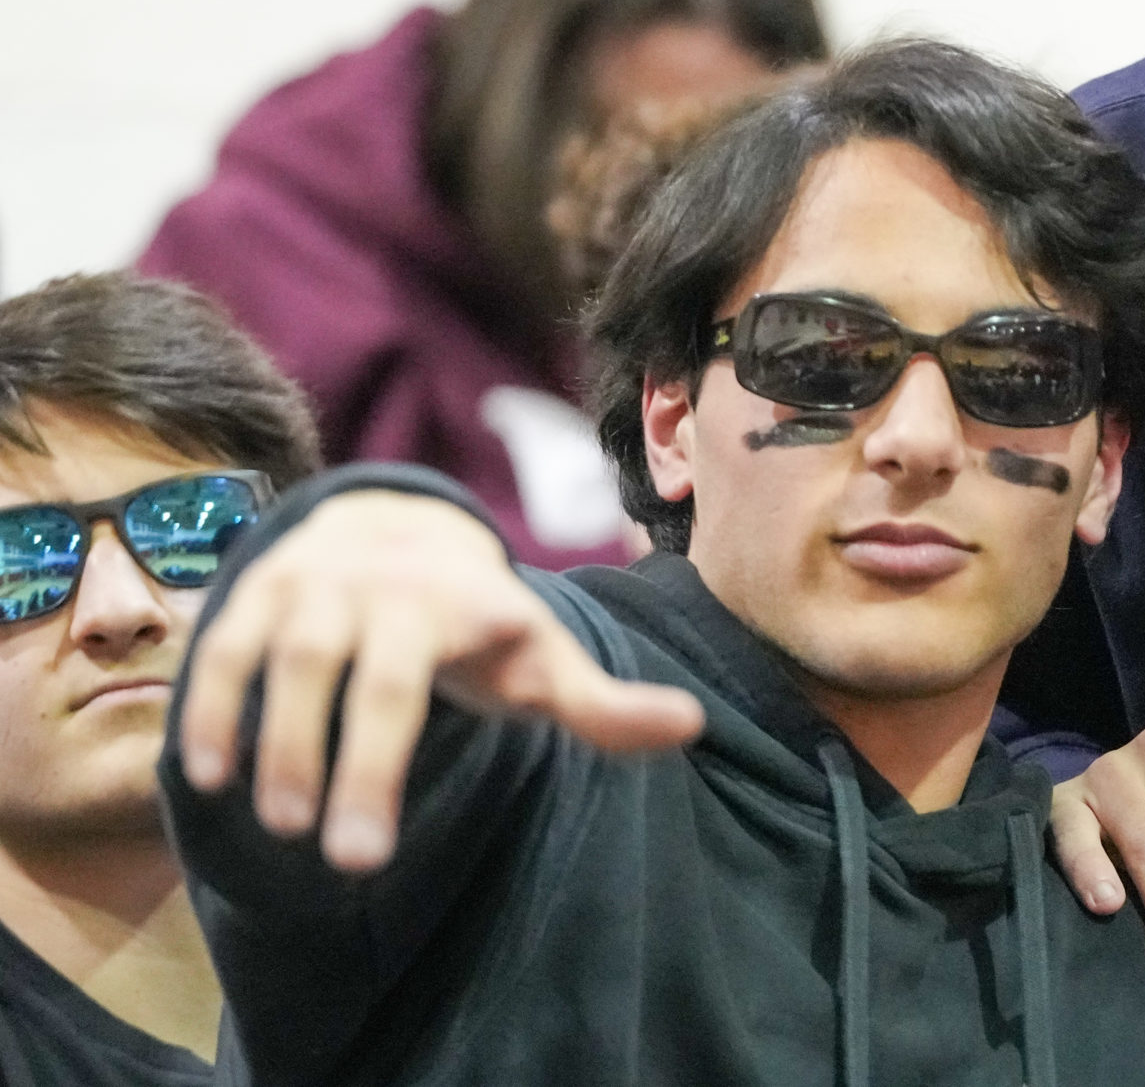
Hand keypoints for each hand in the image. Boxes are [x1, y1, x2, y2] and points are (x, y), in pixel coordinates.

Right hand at [177, 489, 704, 872]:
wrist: (400, 527)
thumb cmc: (480, 621)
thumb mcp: (544, 659)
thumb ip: (603, 706)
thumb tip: (693, 727)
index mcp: (459, 604)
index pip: (413, 689)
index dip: (384, 766)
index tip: (367, 854)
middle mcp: (383, 585)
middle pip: (351, 678)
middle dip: (342, 769)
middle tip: (342, 859)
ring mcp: (316, 582)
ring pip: (283, 660)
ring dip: (272, 743)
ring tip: (279, 824)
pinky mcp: (260, 589)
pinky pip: (224, 647)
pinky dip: (209, 707)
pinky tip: (209, 777)